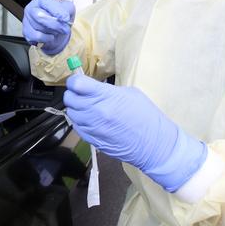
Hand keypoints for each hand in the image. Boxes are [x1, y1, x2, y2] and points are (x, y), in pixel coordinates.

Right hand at [22, 0, 74, 54]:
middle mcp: (31, 8)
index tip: (65, 19)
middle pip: (40, 16)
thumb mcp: (68, 9)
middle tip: (64, 29)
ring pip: (38, 28)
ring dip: (51, 32)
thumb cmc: (60, 18)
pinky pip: (36, 37)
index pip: (45, 2)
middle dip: (55, 25)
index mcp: (41, 0)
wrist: (57, 31)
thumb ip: (66, 9)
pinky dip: (45, 39)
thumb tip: (63, 17)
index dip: (56, 11)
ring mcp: (26, 20)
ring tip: (56, 31)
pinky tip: (49, 36)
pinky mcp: (26, 32)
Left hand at [64, 74, 206, 191]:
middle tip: (82, 94)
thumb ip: (107, 90)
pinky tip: (91, 120)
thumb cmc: (147, 117)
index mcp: (106, 96)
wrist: (154, 144)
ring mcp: (93, 127)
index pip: (76, 84)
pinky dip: (80, 122)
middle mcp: (95, 112)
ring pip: (71, 113)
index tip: (77, 81)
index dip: (74, 81)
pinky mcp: (92, 140)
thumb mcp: (130, 94)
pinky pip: (77, 127)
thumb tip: (93, 88)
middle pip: (69, 98)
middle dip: (73, 94)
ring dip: (76, 108)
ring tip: (88, 107)